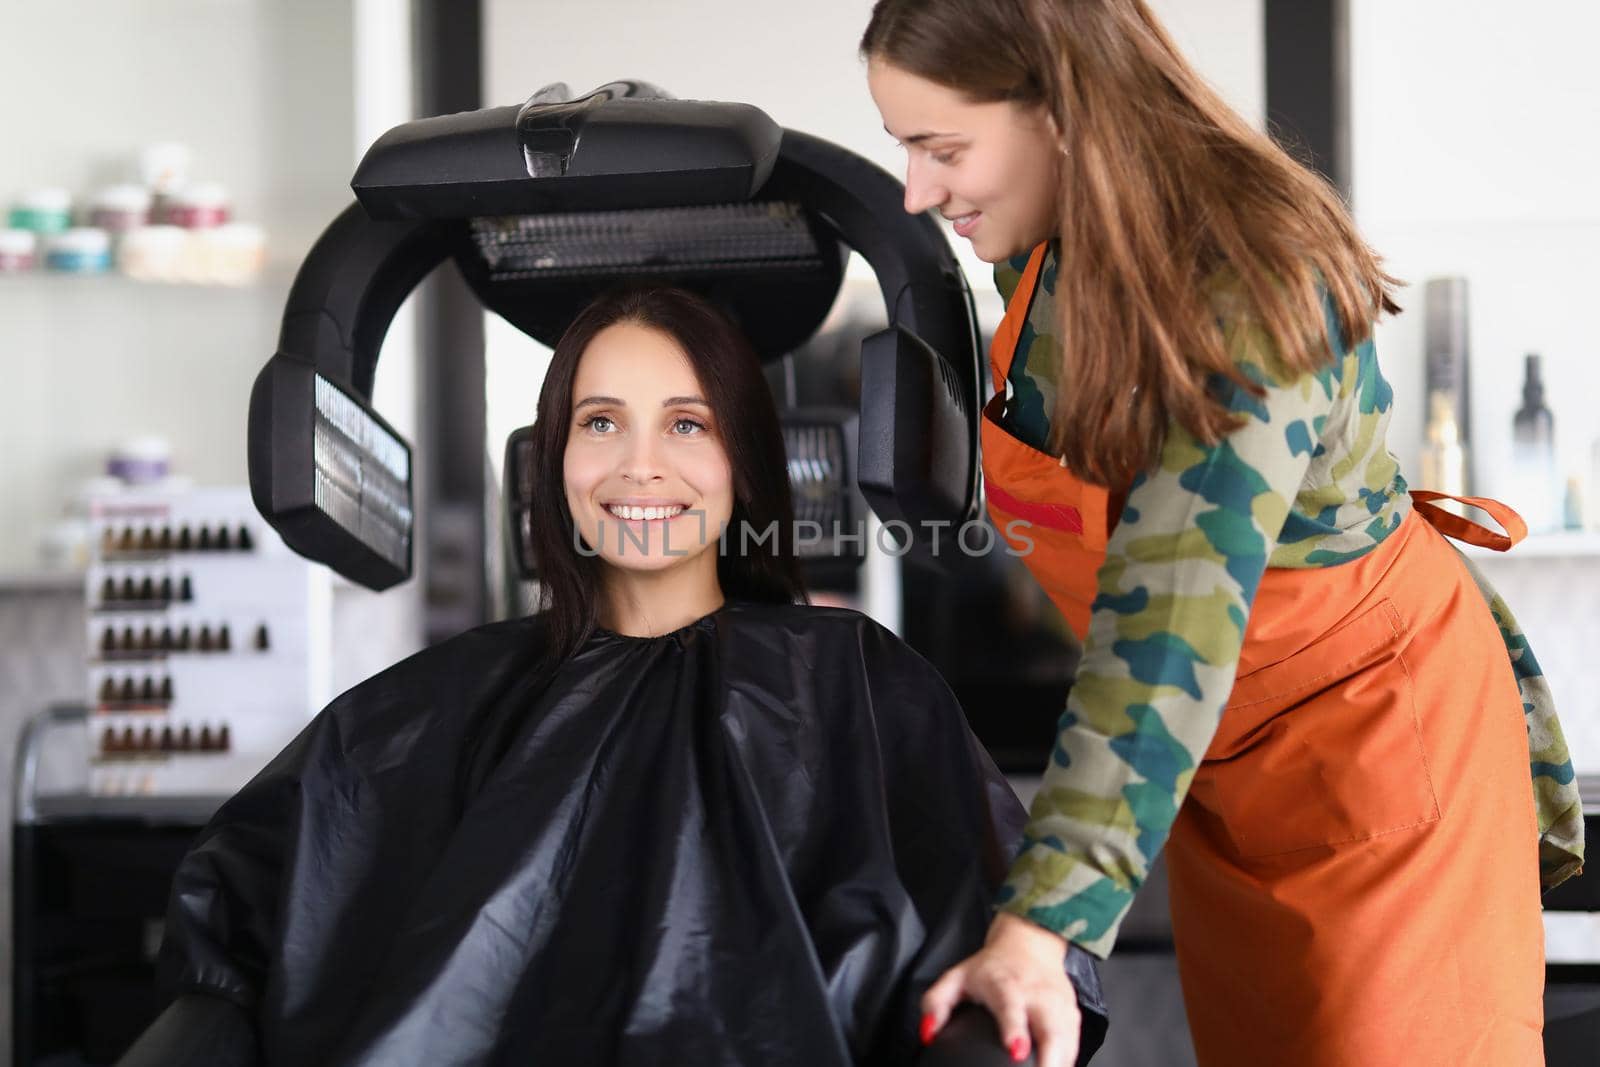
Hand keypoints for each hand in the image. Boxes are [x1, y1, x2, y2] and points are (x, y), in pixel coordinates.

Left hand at [920, 911, 1081, 1066]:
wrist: (1029, 944)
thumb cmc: (992, 967)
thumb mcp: (957, 978)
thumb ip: (937, 1004)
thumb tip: (927, 1032)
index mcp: (1006, 986)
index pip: (1012, 1008)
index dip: (1015, 1030)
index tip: (1016, 1050)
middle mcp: (1036, 996)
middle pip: (1050, 1030)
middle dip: (1050, 1059)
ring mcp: (1057, 1006)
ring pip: (1067, 1040)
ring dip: (1060, 1063)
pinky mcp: (1071, 1016)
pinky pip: (1074, 1046)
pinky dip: (1068, 1061)